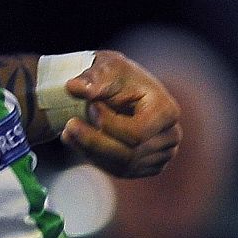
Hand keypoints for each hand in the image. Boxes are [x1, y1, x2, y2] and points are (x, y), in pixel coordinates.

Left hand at [61, 50, 180, 177]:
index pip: (138, 133)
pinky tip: (76, 142)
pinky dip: (95, 158)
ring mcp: (160, 154)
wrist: (116, 87)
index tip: (90, 106)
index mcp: (167, 111)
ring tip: (67, 132)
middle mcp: (170, 136)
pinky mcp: (145, 165)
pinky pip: (119, 170)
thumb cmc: (114, 75)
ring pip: (122, 165)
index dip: (109, 125)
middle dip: (94, 141)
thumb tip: (74, 87)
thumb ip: (92, 78)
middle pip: (130, 154)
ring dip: (90, 151)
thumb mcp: (106, 67)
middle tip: (69, 125)